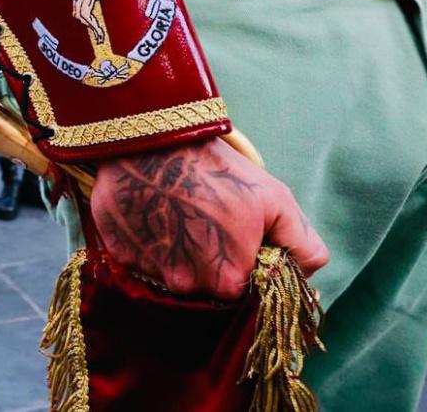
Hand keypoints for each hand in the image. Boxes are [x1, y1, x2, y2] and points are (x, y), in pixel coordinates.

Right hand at [89, 138, 328, 300]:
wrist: (154, 138)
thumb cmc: (218, 169)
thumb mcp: (275, 198)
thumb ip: (302, 244)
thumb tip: (307, 273)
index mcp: (228, 280)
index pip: (242, 288)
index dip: (243, 261)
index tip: (235, 233)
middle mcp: (187, 285)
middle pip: (204, 283)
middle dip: (209, 257)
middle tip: (204, 218)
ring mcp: (150, 271)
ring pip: (170, 271)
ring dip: (176, 249)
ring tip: (177, 210)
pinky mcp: (119, 254)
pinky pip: (139, 257)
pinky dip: (147, 240)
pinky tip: (152, 210)